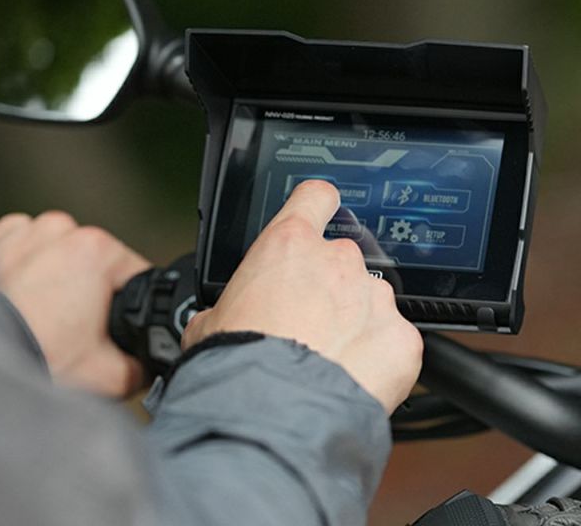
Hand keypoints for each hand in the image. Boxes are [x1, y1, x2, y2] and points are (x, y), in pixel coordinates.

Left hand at [0, 212, 150, 397]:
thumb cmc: (40, 361)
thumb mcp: (112, 376)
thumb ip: (140, 366)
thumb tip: (143, 364)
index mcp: (96, 249)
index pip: (134, 272)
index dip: (131, 305)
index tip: (117, 329)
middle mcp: (58, 229)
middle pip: (89, 258)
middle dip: (85, 288)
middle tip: (70, 329)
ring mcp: (17, 230)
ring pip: (47, 247)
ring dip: (46, 269)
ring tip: (36, 312)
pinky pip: (6, 243)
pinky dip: (9, 262)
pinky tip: (8, 291)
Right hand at [182, 180, 422, 413]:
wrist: (273, 414)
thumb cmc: (238, 363)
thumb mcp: (210, 321)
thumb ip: (229, 304)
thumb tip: (221, 319)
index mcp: (288, 246)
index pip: (316, 197)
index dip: (318, 204)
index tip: (320, 212)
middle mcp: (337, 262)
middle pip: (342, 260)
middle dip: (329, 288)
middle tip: (307, 325)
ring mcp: (373, 299)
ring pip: (369, 302)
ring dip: (355, 323)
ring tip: (329, 360)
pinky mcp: (402, 339)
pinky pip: (393, 341)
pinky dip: (379, 357)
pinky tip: (353, 378)